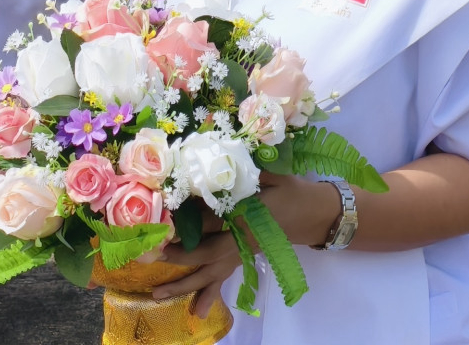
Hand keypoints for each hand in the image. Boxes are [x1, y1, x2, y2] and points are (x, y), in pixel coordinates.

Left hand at [145, 175, 340, 319]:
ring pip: (212, 272)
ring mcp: (242, 253)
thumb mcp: (272, 176)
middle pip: (208, 253)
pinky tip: (196, 311)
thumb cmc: (291, 191)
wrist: (312, 215)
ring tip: (157, 293)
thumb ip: (248, 171)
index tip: (166, 219)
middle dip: (181, 255)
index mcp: (246, 218)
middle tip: (156, 254)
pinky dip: (208, 293)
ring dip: (186, 283)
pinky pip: (223, 277)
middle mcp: (241, 240)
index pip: (213, 220)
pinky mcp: (242, 258)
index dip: (188, 221)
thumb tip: (220, 158)